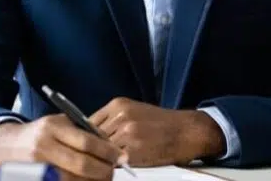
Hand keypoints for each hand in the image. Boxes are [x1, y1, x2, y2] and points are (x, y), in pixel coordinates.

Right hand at [0, 116, 124, 179]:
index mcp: (52, 127)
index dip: (106, 151)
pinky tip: (87, 180)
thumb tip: (110, 145)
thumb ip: (82, 131)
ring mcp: (38, 166)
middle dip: (103, 170)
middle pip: (81, 164)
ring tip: (103, 177)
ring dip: (92, 180)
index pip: (86, 141)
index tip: (120, 156)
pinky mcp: (35, 180)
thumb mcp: (59, 124)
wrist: (7, 146)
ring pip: (73, 179)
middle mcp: (44, 146)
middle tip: (113, 170)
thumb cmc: (39, 134)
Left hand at [89, 97, 225, 166]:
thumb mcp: (134, 111)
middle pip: (92, 138)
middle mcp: (120, 116)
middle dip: (93, 149)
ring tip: (106, 163)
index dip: (84, 137)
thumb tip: (88, 133)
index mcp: (118, 104)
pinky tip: (119, 166)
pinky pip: (114, 162)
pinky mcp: (133, 151)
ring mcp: (127, 134)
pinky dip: (114, 166)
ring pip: (102, 151)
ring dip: (103, 158)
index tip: (84, 146)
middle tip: (92, 157)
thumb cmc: (161, 123)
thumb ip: (113, 120)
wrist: (186, 131)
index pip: (87, 122)